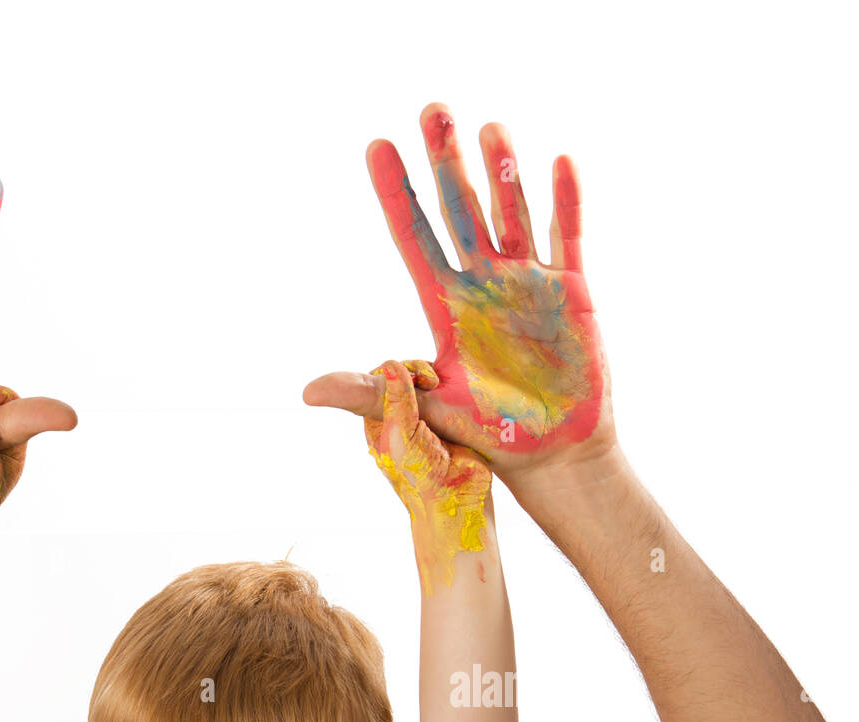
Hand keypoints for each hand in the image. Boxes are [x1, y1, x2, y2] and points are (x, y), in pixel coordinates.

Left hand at [305, 104, 614, 481]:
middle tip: (432, 109)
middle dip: (445, 160)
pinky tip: (558, 161)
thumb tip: (305, 392)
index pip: (413, 236)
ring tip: (487, 126)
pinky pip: (567, 235)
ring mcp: (527, 282)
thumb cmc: (487, 436)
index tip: (376, 147)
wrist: (552, 455)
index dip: (396, 193)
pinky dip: (564, 200)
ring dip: (500, 170)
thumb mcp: (423, 410)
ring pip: (509, 211)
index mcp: (444, 304)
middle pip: (458, 209)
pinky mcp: (571, 291)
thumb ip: (368, 392)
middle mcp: (482, 284)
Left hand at [367, 360, 490, 593]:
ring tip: (441, 384)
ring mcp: (428, 417)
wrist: (459, 502)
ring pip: (427, 381)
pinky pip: (449, 392)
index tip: (412, 378)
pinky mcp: (452, 419)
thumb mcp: (401, 435)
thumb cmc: (420, 476)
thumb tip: (391, 365)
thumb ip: (396, 401)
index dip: (393, 372)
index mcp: (379, 423)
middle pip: (403, 376)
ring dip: (434, 376)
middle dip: (416, 370)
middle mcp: (401, 417)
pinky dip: (451, 385)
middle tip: (430, 379)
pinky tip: (456, 387)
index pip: (378, 382)